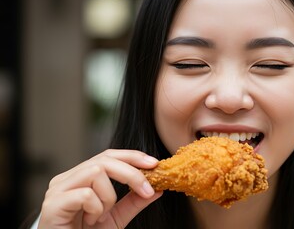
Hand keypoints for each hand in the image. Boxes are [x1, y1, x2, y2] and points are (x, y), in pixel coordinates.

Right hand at [38, 149, 161, 228]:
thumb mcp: (116, 218)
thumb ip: (134, 202)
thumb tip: (157, 188)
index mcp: (80, 178)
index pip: (108, 156)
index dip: (132, 156)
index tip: (154, 163)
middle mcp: (66, 179)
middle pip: (104, 159)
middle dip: (131, 173)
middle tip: (147, 190)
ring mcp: (57, 190)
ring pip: (95, 172)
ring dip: (109, 196)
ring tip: (102, 216)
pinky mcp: (52, 205)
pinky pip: (85, 195)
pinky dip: (96, 209)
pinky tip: (91, 221)